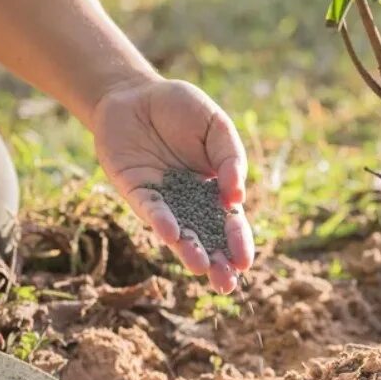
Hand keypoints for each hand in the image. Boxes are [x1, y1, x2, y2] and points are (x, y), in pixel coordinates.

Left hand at [91, 77, 253, 293]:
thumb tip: (236, 195)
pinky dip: (161, 221)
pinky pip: (151, 210)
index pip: (231, 223)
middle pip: (207, 239)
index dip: (238, 243)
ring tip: (200, 268)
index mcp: (215, 191)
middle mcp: (190, 203)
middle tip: (226, 284)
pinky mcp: (137, 192)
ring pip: (179, 233)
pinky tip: (171, 233)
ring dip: (189, 251)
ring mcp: (164, 200)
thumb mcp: (217, 127)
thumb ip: (230, 158)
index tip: (244, 262)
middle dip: (217, 263)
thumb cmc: (182, 110)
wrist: (136, 95)